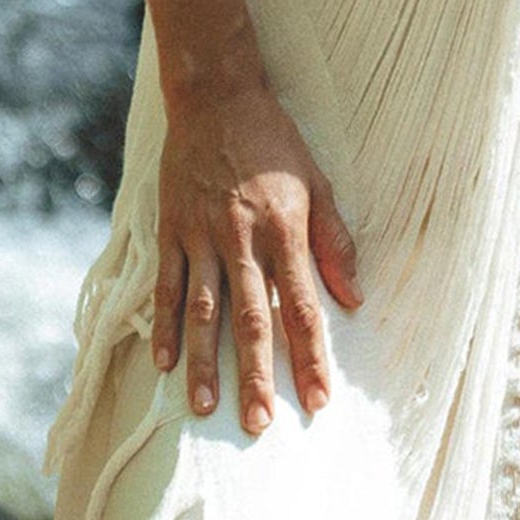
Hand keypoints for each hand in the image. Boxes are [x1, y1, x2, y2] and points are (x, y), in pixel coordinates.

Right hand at [150, 20, 363, 432]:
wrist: (216, 96)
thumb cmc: (273, 141)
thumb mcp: (317, 182)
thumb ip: (333, 243)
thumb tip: (354, 298)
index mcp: (285, 229)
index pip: (302, 305)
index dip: (310, 356)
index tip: (317, 400)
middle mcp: (242, 238)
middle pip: (251, 319)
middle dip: (256, 375)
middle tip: (260, 424)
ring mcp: (201, 236)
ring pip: (203, 311)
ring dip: (205, 363)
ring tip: (206, 408)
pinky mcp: (171, 229)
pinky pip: (167, 285)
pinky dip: (165, 325)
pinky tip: (165, 362)